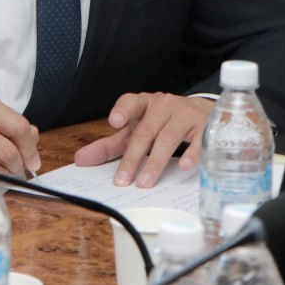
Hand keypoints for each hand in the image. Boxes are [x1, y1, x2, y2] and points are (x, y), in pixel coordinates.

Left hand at [72, 93, 214, 187]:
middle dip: (133, 157)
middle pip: (146, 131)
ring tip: (146, 182)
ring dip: (156, 161)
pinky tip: (185, 167)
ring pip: (168, 138)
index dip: (122, 110)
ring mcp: (185, 114)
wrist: (202, 111)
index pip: (131, 102)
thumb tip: (80, 160)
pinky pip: (198, 141)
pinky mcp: (204, 126)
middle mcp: (163, 105)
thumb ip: (109, 146)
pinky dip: (192, 154)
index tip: (114, 122)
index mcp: (144, 104)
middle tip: (123, 180)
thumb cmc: (162, 123)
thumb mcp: (135, 131)